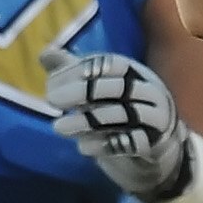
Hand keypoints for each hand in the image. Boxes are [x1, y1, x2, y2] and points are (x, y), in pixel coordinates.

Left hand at [46, 50, 193, 202]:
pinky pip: (132, 143)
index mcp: (138, 73)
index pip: (113, 63)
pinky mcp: (156, 144)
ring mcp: (157, 118)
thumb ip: (73, 72)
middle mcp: (152, 92)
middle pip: (119, 87)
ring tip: (58, 127)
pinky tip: (82, 148)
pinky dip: (106, 145)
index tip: (51, 80)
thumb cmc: (120, 112)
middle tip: (51, 100)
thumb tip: (45, 54)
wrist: (156, 149)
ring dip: (87, 121)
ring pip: (123, 115)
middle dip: (82, 92)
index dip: (83, 68)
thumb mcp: (97, 91)